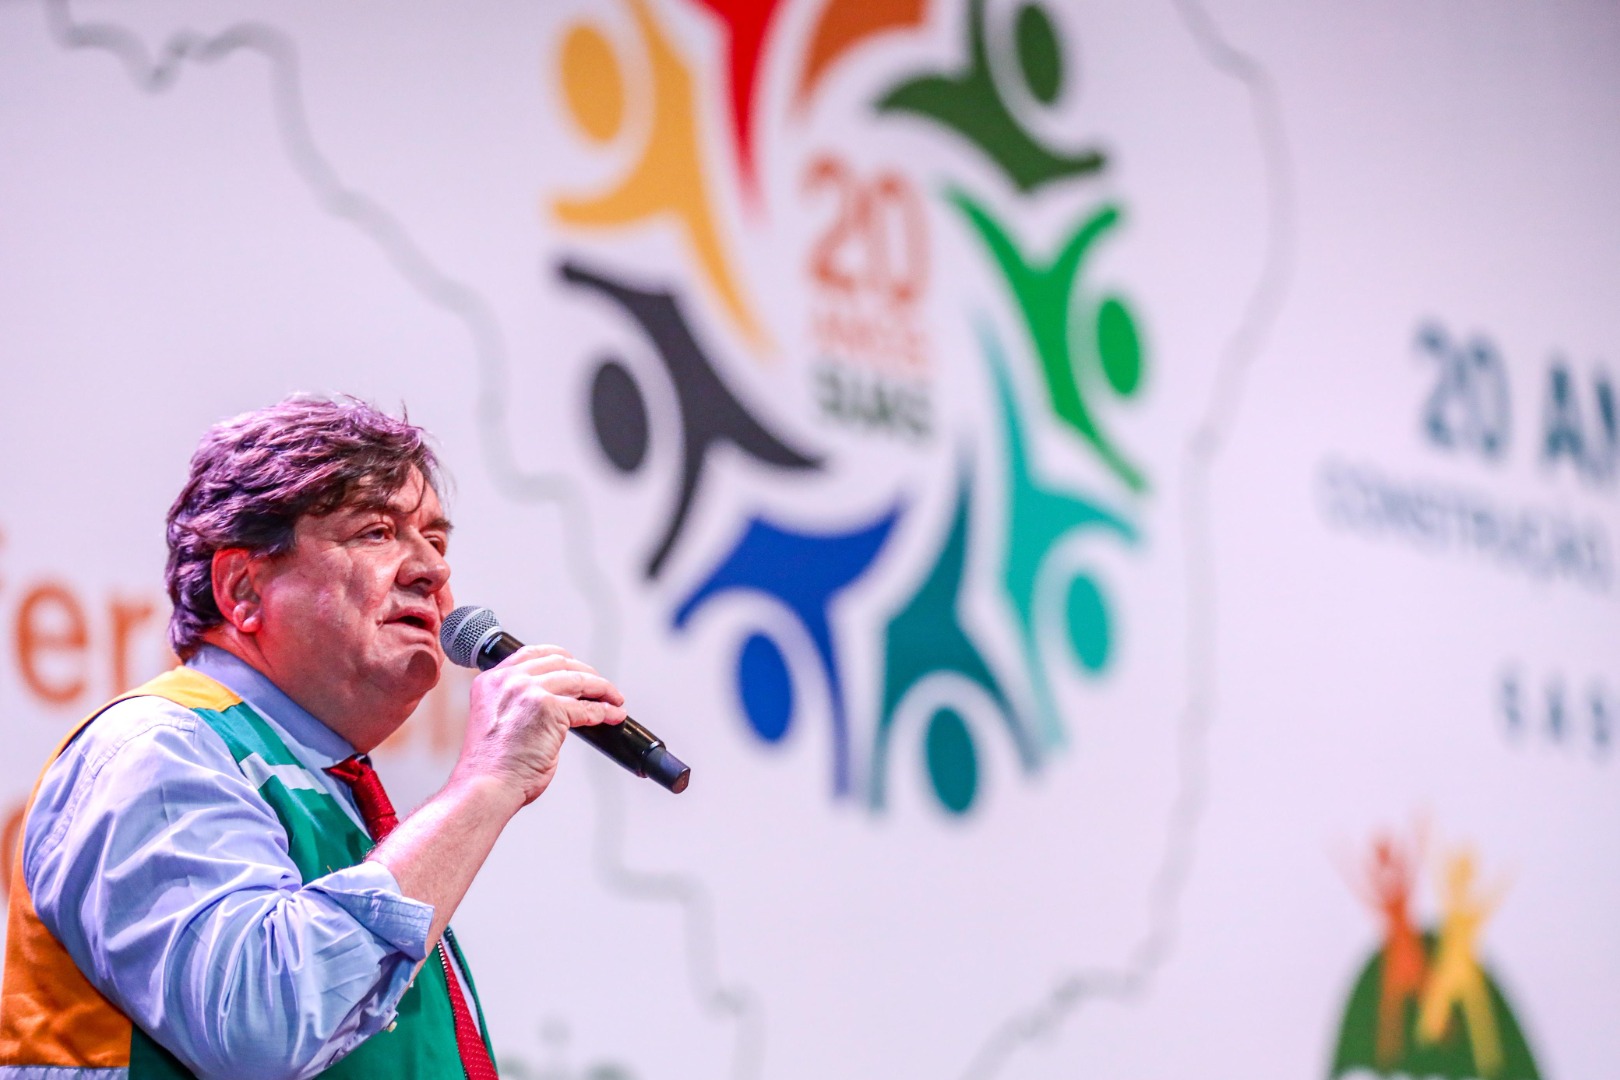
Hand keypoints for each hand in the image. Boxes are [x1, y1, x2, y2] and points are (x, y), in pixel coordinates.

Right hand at [451, 645, 626, 807]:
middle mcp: (508, 680)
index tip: (576, 665)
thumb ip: (519, 703)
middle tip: (602, 686)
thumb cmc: (491, 766)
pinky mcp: (549, 709)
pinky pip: (586, 708)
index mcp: (491, 681)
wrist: (486, 787)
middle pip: (560, 663)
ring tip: (615, 699)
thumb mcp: (498, 720)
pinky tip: (613, 715)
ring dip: (602, 689)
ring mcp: (528, 692)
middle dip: (587, 673)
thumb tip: (555, 702)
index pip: (532, 654)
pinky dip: (605, 712)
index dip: (560, 657)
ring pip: (578, 681)